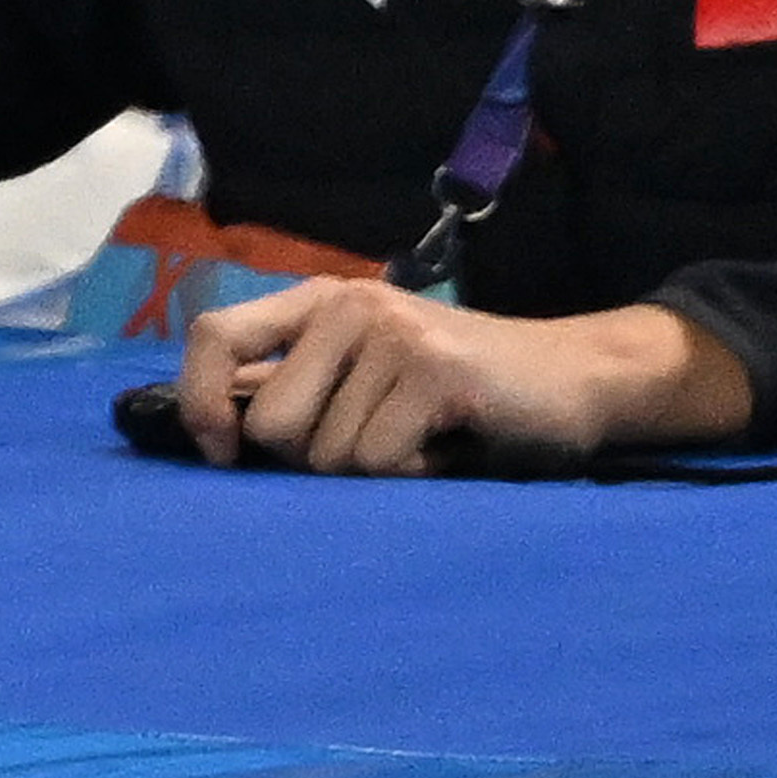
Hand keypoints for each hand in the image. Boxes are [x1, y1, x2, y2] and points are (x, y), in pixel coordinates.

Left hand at [165, 279, 746, 474]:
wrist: (577, 378)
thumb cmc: (453, 392)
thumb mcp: (360, 374)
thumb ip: (290, 387)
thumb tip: (201, 426)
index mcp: (318, 302)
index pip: (212, 336)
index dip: (199, 401)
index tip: (223, 452)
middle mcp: (349, 305)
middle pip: (269, 424)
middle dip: (313, 458)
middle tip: (377, 439)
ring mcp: (395, 334)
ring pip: (326, 454)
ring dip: (372, 469)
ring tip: (418, 437)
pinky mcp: (436, 372)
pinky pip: (378, 462)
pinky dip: (410, 475)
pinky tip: (444, 448)